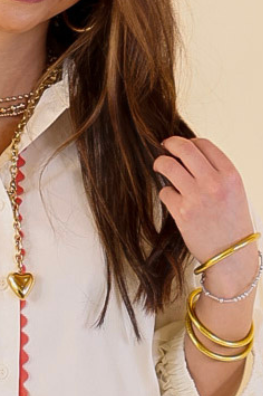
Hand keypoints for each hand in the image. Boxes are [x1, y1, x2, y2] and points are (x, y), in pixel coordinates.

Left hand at [153, 136, 256, 270]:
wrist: (231, 253)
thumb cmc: (232, 222)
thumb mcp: (234, 191)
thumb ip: (216, 172)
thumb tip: (189, 154)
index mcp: (230, 175)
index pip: (204, 144)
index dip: (188, 141)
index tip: (181, 145)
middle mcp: (214, 183)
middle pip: (184, 149)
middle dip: (170, 144)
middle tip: (164, 146)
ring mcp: (196, 197)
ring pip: (167, 166)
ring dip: (160, 164)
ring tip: (160, 166)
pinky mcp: (181, 212)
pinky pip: (164, 192)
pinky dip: (166, 193)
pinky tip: (173, 199)